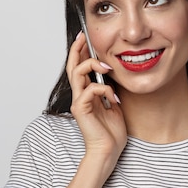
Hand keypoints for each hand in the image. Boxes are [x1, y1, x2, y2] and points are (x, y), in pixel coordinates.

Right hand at [66, 32, 126, 174]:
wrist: (108, 151)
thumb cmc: (111, 133)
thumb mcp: (114, 105)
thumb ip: (110, 91)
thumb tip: (113, 77)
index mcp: (86, 94)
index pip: (79, 68)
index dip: (80, 52)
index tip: (85, 38)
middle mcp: (79, 96)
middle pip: (73, 66)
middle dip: (78, 49)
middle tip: (84, 36)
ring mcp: (79, 102)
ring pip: (77, 72)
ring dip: (93, 65)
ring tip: (107, 67)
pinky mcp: (81, 109)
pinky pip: (90, 90)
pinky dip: (105, 90)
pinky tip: (114, 99)